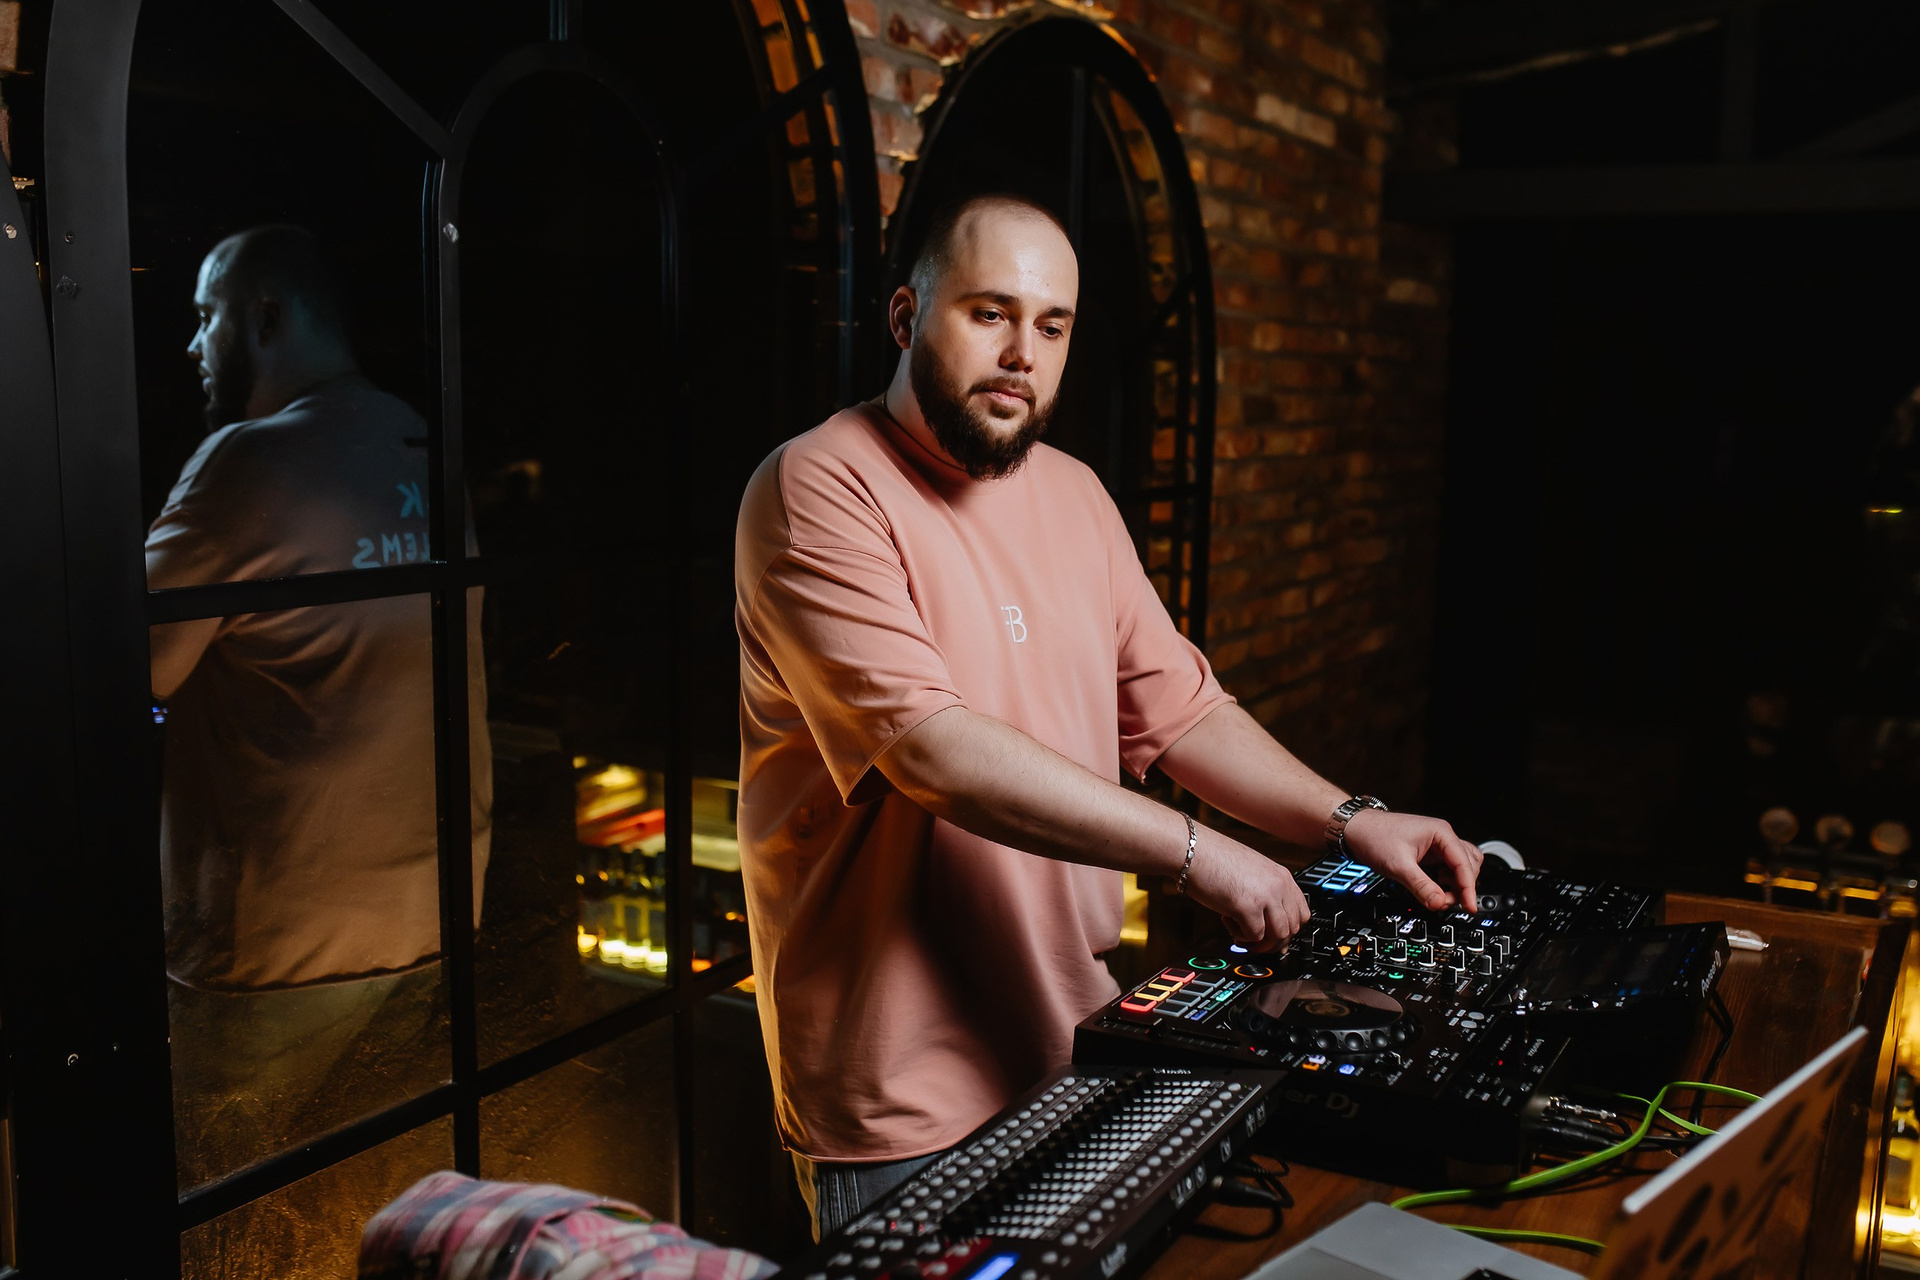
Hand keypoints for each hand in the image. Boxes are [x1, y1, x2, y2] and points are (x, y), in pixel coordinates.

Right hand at [1182, 835, 1310, 951]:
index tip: (1275, 936)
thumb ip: (1264, 892)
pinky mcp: (1247, 907)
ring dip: (1260, 943)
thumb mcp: (1251, 871)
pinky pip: (1255, 936)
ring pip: (1279, 936)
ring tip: (1241, 934)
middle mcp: (1278, 885)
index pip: (1302, 913)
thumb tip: (1267, 920)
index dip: (1289, 929)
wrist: (1192, 850)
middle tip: (1255, 941)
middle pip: (1293, 928)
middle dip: (1274, 942)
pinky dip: (1241, 936)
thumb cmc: (1213, 858)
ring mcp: (1265, 896)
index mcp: (1281, 876)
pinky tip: (1228, 922)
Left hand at [1341, 810, 1483, 912]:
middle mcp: (1442, 837)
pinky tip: (1434, 889)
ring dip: (1456, 884)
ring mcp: (1436, 846)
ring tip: (1439, 896)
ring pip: (1461, 867)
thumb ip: (1421, 886)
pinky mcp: (1429, 854)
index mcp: (1441, 833)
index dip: (1468, 888)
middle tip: (1445, 902)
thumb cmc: (1374, 837)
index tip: (1469, 907)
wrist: (1356, 829)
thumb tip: (1439, 903)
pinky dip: (1446, 882)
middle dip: (1461, 886)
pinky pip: (1447, 870)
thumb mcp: (1399, 865)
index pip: (1465, 863)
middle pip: (1469, 865)